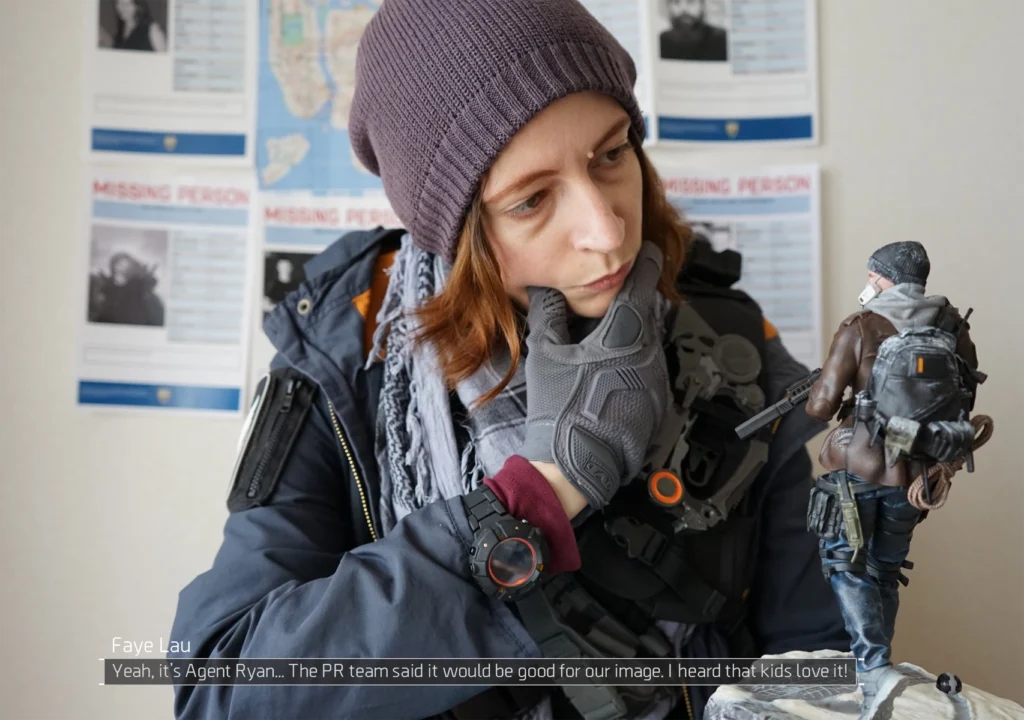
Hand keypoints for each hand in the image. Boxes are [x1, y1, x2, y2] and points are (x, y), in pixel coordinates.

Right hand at [520, 242, 669, 509]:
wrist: (573, 466)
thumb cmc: (558, 410)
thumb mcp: (546, 355)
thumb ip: (549, 315)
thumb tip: (544, 287)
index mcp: (623, 337)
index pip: (641, 287)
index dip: (645, 264)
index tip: (648, 249)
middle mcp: (648, 356)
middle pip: (650, 316)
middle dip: (637, 302)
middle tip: (621, 294)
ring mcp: (656, 383)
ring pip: (652, 344)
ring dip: (636, 336)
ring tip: (611, 337)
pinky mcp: (657, 406)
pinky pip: (652, 372)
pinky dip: (637, 364)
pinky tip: (615, 372)